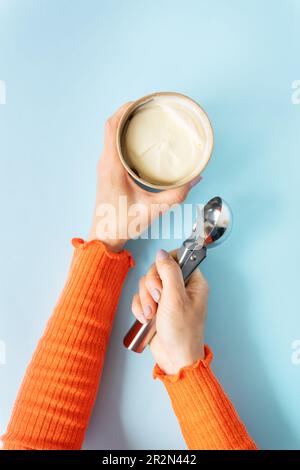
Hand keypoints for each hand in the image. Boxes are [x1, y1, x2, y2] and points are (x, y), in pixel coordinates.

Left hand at [89, 103, 201, 251]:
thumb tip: (196, 177)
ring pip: (111, 135)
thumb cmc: (123, 224)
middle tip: (150, 108)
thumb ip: (177, 194)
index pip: (112, 126)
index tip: (143, 101)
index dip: (125, 109)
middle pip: (111, 126)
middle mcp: (105, 162)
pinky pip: (112, 146)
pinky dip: (124, 137)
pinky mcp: (107, 172)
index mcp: (112, 166)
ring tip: (146, 119)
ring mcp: (104, 167)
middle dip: (130, 112)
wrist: (105, 237)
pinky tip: (140, 140)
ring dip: (126, 124)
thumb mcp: (154, 209)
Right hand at [132, 249, 208, 374]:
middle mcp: (180, 287)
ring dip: (145, 300)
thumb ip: (169, 272)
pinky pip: (140, 298)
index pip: (177, 258)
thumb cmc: (182, 333)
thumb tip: (162, 253)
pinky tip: (147, 319)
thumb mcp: (176, 298)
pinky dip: (140, 308)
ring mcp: (166, 298)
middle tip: (158, 300)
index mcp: (193, 282)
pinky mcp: (155, 307)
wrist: (174, 359)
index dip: (164, 264)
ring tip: (152, 314)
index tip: (161, 277)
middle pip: (157, 271)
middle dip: (151, 287)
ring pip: (146, 285)